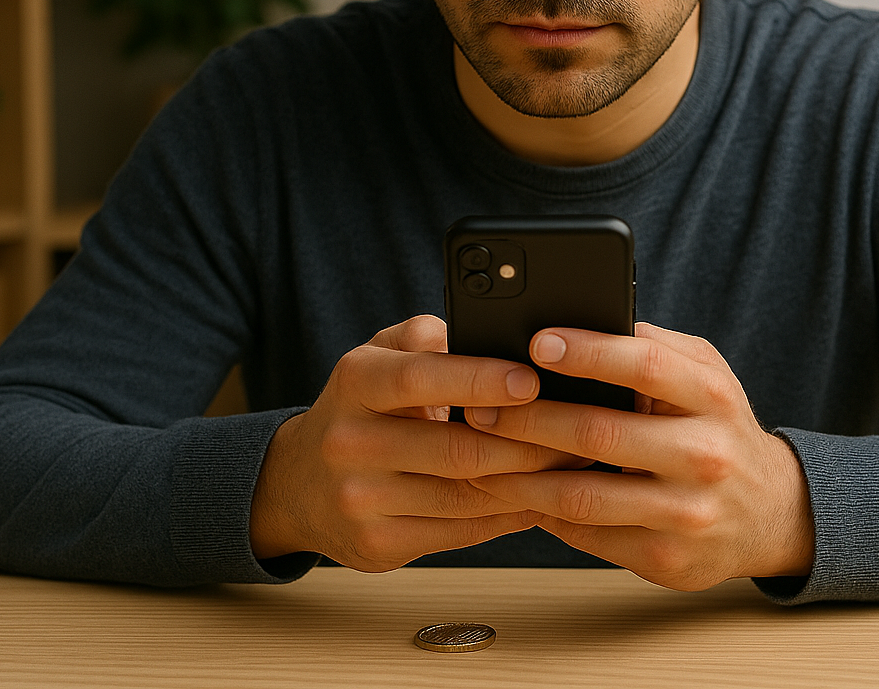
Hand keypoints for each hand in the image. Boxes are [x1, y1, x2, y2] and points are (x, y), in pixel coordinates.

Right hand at [249, 315, 583, 570]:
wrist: (297, 485)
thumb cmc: (361, 408)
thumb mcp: (379, 356)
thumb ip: (427, 335)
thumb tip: (490, 333)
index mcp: (357, 382)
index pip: (422, 378)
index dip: (480, 380)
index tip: (532, 379)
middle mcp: (351, 441)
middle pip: (457, 449)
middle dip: (529, 442)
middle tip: (582, 429)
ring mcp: (362, 499)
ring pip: (466, 497)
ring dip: (530, 483)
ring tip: (575, 464)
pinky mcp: (378, 544)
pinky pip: (461, 533)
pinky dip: (508, 516)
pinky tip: (541, 499)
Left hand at [465, 322, 813, 591]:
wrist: (770, 512)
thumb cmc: (718, 428)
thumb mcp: (705, 376)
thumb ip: (653, 347)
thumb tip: (580, 323)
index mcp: (711, 397)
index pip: (645, 365)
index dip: (587, 352)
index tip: (536, 342)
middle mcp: (705, 455)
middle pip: (599, 433)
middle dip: (528, 418)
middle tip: (481, 406)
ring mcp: (686, 513)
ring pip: (583, 496)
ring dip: (520, 477)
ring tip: (480, 457)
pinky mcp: (665, 558)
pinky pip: (587, 535)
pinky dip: (543, 515)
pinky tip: (516, 495)